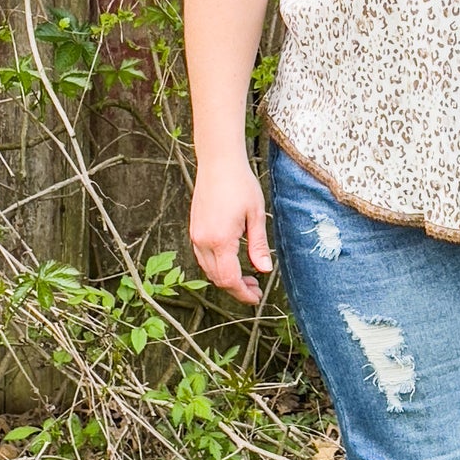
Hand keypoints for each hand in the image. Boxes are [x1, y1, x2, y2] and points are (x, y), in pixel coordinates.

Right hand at [189, 158, 272, 303]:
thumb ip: (258, 246)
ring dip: (226, 278)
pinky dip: (217, 266)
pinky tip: (233, 261)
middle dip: (236, 288)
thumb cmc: (240, 184)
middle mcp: (203, 241)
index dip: (243, 293)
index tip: (256, 298)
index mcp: (220, 240)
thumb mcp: (256, 215)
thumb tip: (264, 270)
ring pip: (208, 270)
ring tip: (247, 276)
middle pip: (217, 278)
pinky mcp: (194, 229)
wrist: (218, 162)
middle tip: (256, 288)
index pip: (229, 279)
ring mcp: (196, 235)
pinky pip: (203, 257)